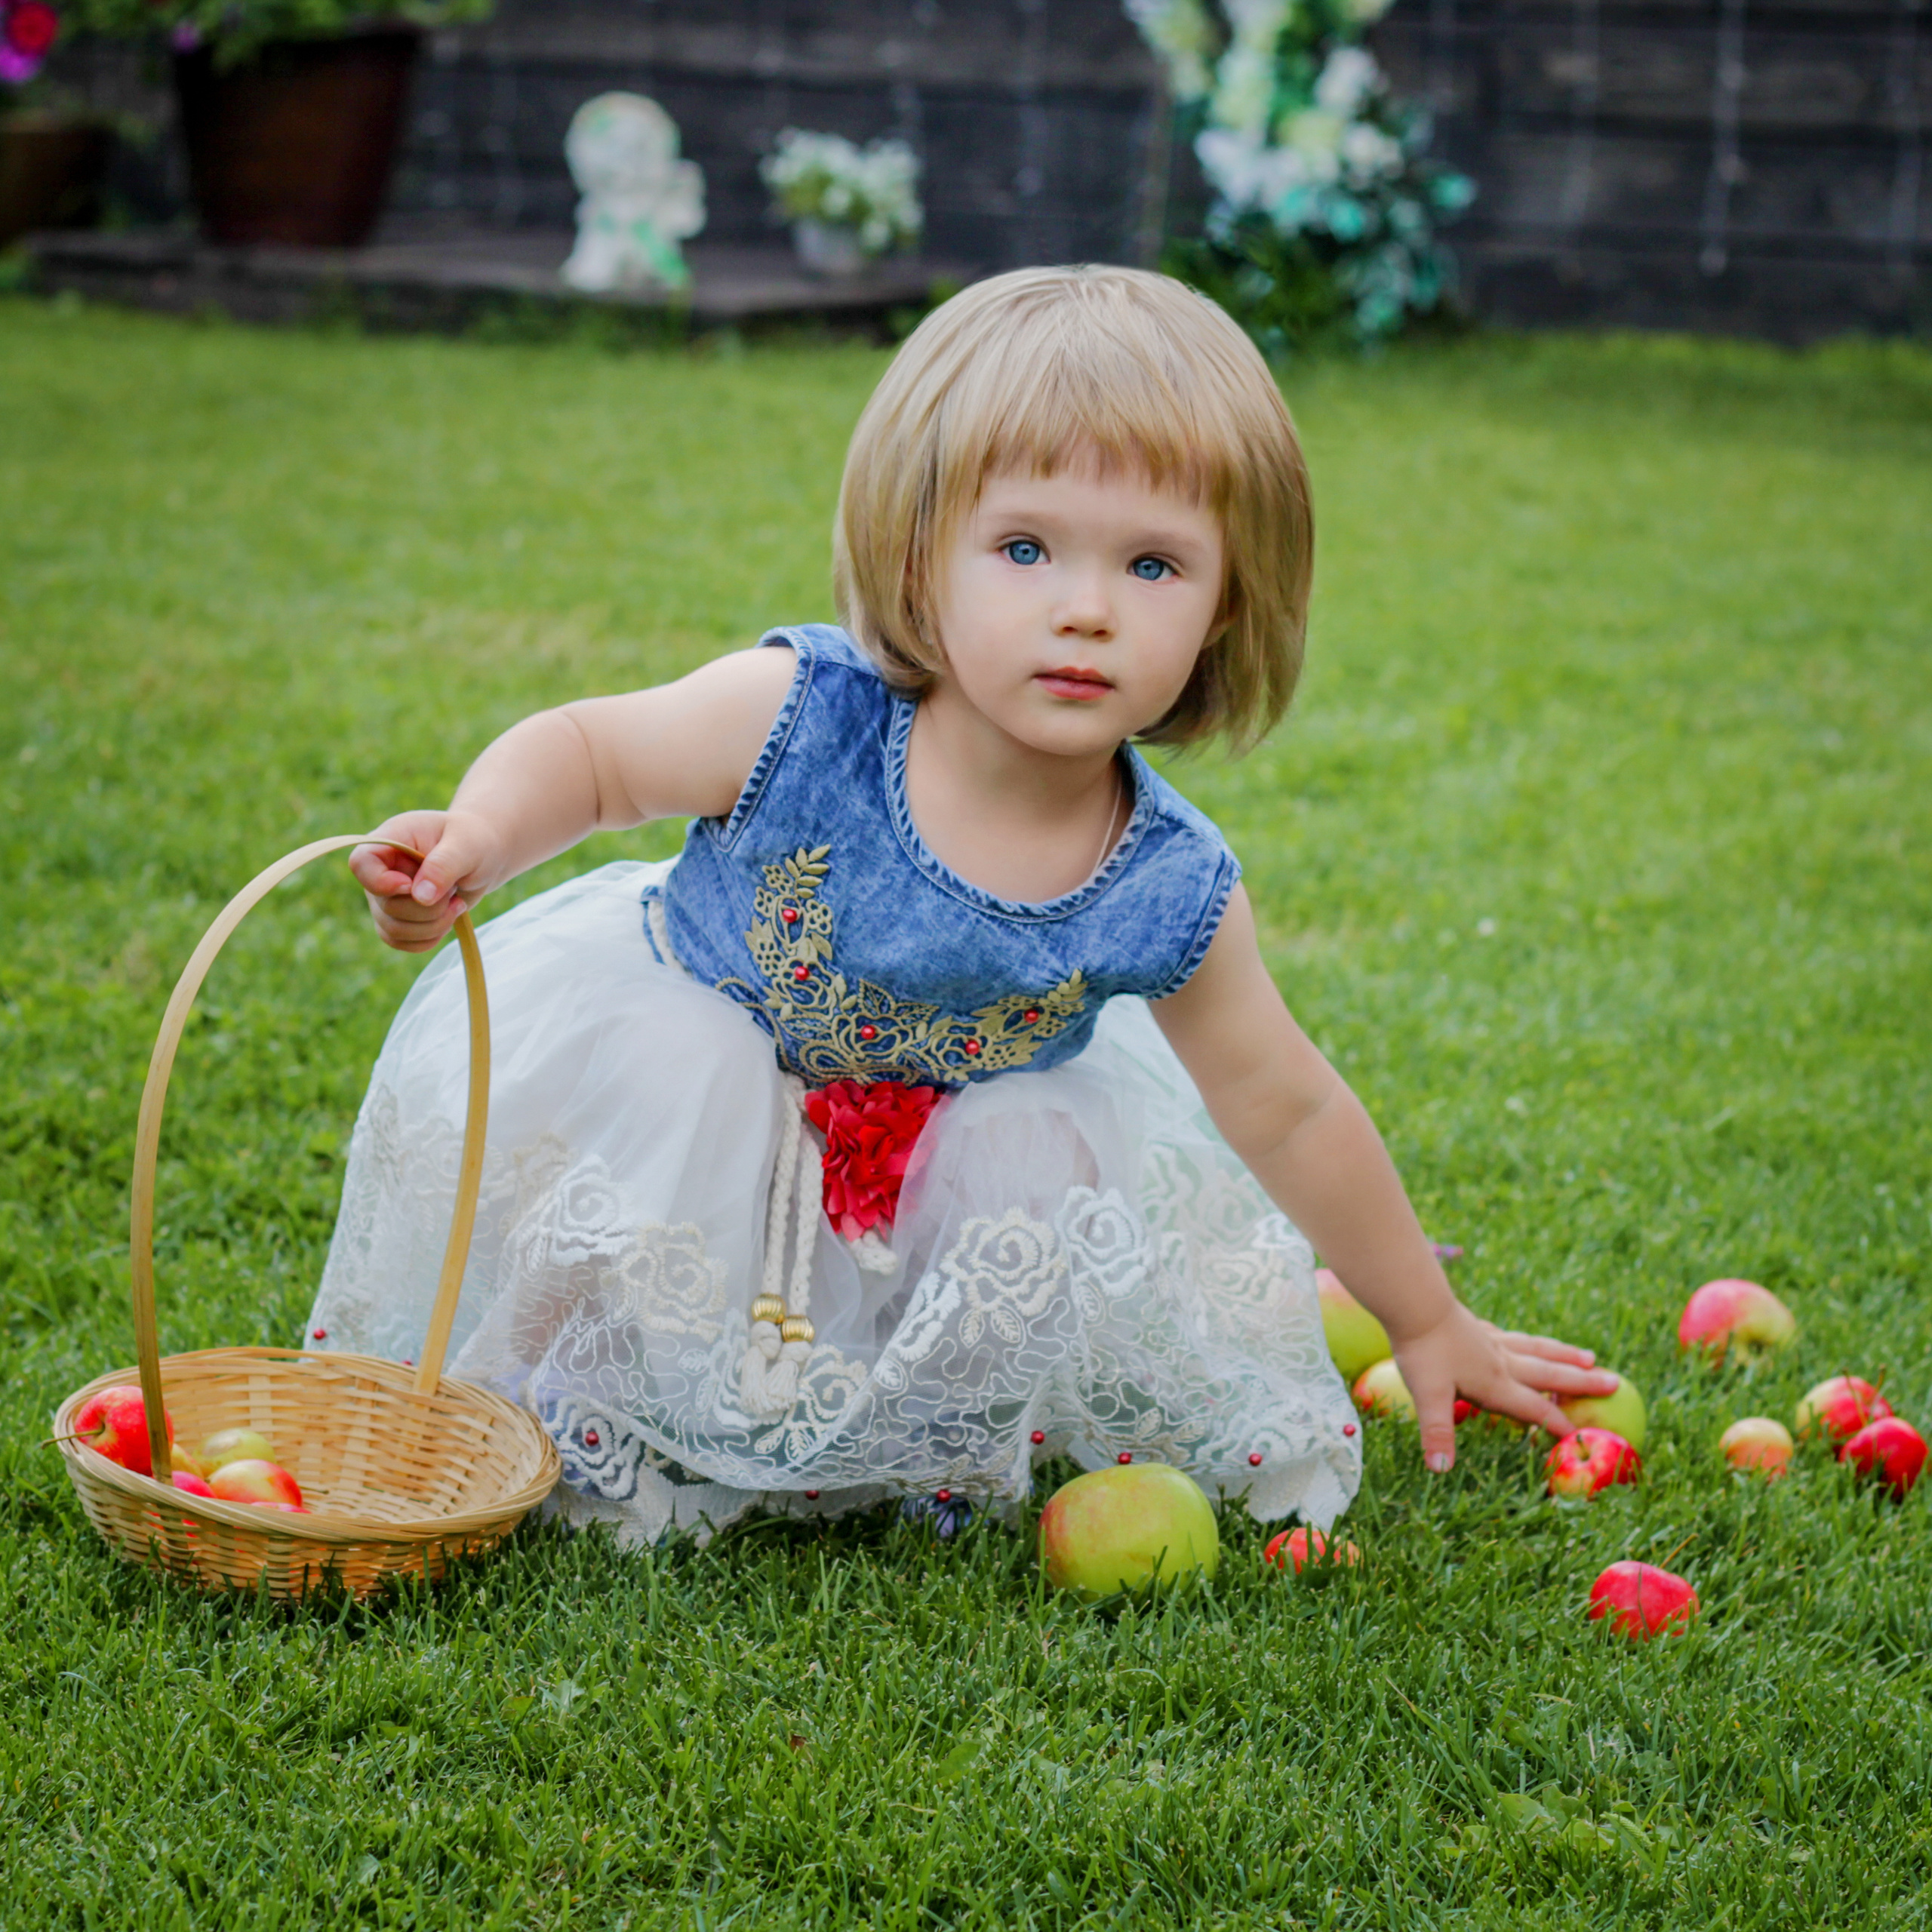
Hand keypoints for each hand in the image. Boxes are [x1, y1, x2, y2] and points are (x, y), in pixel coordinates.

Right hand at [350, 810, 502, 953]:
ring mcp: (387, 896)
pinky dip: (429, 937)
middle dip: (428, 909)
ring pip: (393, 930)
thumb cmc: (474, 841)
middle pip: (386, 905)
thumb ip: (444, 865)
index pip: (361, 863)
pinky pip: (401, 941)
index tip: (412, 886)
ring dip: (433, 925)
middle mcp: (382, 869)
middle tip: (454, 891)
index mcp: (392, 839)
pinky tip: (449, 918)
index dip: (380, 882)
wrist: (485, 857)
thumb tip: (420, 896)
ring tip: (456, 904)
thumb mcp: (467, 845)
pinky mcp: (399, 917)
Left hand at [1392, 1303, 1620, 1473]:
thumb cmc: (1423, 1351)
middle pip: (1549, 1374)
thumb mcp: (1428, 1396)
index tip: (1582, 1437)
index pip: (1533, 1409)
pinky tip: (1525, 1340)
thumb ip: (1438, 1432)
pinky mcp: (1477, 1326)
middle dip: (1582, 1382)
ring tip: (1589, 1356)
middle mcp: (1501, 1361)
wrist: (1413, 1303)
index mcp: (1495, 1383)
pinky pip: (1510, 1337)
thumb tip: (1441, 1469)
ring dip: (1563, 1355)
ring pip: (1536, 1350)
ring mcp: (1491, 1341)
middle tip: (1615, 1382)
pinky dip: (1526, 1341)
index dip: (1556, 1425)